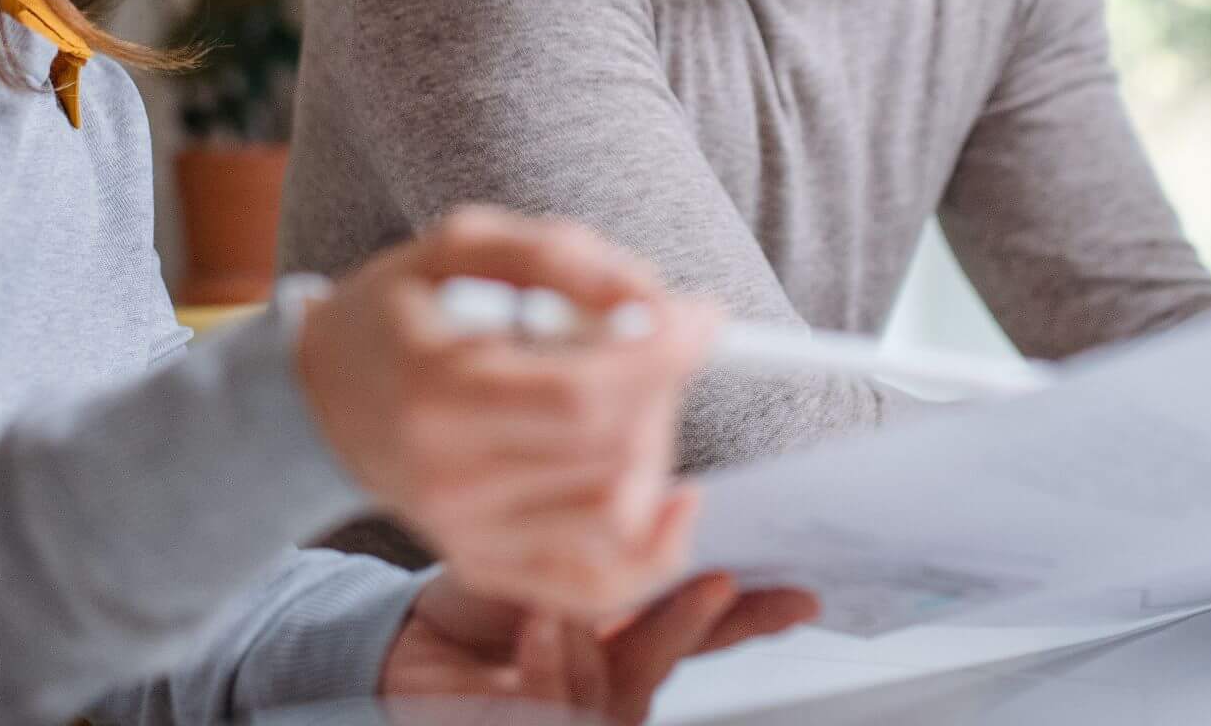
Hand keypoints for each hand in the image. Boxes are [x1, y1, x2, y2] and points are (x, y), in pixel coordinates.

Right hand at [296, 205, 721, 616]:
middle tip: (653, 339)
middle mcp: (451, 477)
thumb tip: (650, 297)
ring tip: (627, 394)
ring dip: (654, 443)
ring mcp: (468, 534)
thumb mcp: (460, 244)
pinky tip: (669, 495)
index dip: (662, 352)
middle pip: (611, 449)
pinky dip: (655, 547)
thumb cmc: (401, 309)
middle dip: (660, 385)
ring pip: (618, 511)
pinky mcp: (488, 566)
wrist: (322, 398)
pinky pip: (599, 584)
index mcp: (438, 388)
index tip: (700, 315)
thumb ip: (556, 255)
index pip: (584, 392)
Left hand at [381, 571, 819, 725]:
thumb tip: (678, 504)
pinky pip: (566, 711)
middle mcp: (620, 677)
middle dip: (699, 623)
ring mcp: (584, 711)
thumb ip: (619, 546)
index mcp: (633, 630)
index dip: (760, 614)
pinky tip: (535, 628)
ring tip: (559, 601)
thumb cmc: (481, 597)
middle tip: (713, 580)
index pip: (714, 626)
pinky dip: (552, 666)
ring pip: (628, 690)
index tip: (803, 594)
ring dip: (598, 638)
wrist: (408, 641)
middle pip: (684, 658)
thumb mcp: (553, 550)